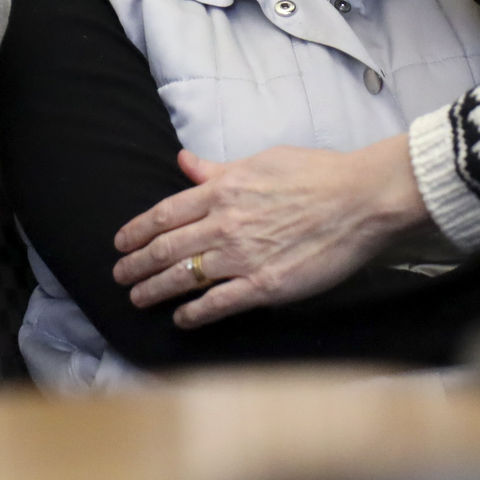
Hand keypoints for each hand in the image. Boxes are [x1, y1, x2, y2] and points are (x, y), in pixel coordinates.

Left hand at [110, 138, 429, 327]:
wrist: (359, 199)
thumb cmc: (316, 174)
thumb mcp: (261, 161)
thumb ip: (218, 168)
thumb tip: (185, 162)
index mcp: (222, 190)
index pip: (164, 214)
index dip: (136, 231)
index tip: (121, 243)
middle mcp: (224, 223)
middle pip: (166, 248)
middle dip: (136, 264)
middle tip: (120, 276)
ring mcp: (243, 256)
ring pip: (183, 276)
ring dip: (154, 289)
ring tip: (137, 298)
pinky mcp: (265, 285)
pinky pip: (218, 303)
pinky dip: (194, 313)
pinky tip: (181, 318)